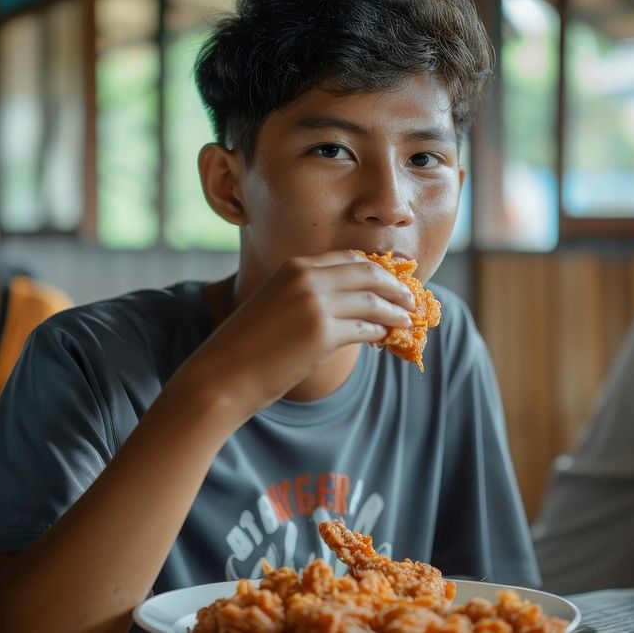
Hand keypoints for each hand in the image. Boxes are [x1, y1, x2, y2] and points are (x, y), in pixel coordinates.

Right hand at [178, 250, 415, 414]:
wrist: (223, 375)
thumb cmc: (247, 346)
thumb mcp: (277, 304)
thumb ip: (308, 295)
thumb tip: (349, 303)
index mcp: (295, 265)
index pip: (349, 258)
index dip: (377, 269)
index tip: (392, 280)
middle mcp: (307, 277)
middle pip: (368, 273)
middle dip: (394, 285)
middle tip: (410, 299)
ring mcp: (316, 304)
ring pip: (373, 300)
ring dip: (395, 310)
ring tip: (407, 319)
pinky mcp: (323, 334)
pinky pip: (366, 328)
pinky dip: (382, 332)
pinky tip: (387, 338)